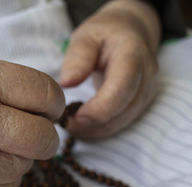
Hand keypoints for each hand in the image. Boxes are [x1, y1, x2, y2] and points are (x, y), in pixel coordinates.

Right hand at [0, 57, 64, 186]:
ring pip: (26, 166)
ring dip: (17, 158)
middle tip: (25, 131)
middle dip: (42, 136)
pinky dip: (1, 177)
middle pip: (44, 138)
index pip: (46, 94)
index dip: (52, 104)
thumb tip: (46, 108)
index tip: (46, 110)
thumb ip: (6, 88)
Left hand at [60, 0, 159, 138]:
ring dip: (93, 129)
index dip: (98, 108)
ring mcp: (146, 92)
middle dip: (91, 123)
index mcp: (133, 55)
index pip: (122, 88)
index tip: (73, 116)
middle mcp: (145, 76)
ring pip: (121, 122)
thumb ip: (78, 57)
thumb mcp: (86, 36)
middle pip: (123, 111)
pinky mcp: (140, 104)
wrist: (129, 32)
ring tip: (69, 122)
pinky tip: (81, 123)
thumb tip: (67, 83)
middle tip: (64, 122)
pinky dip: (99, 129)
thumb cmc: (104, 33)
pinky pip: (120, 124)